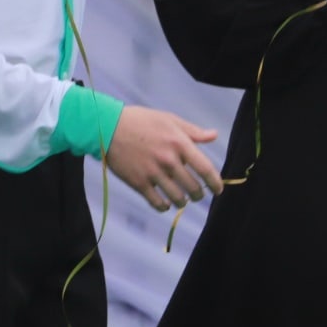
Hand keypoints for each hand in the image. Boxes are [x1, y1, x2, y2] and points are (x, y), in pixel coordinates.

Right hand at [103, 105, 223, 213]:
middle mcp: (169, 160)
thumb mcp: (168, 119)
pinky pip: (158, 204)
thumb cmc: (140, 121)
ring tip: (182, 199)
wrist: (107, 127)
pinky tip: (165, 202)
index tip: (218, 189)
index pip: (205, 169)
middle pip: (194, 188)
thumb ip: (192, 131)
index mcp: (179, 143)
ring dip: (183, 202)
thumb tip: (213, 135)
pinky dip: (165, 207)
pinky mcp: (139, 183)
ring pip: (178, 199)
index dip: (216, 183)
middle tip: (197, 194)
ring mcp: (153, 173)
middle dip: (199, 194)